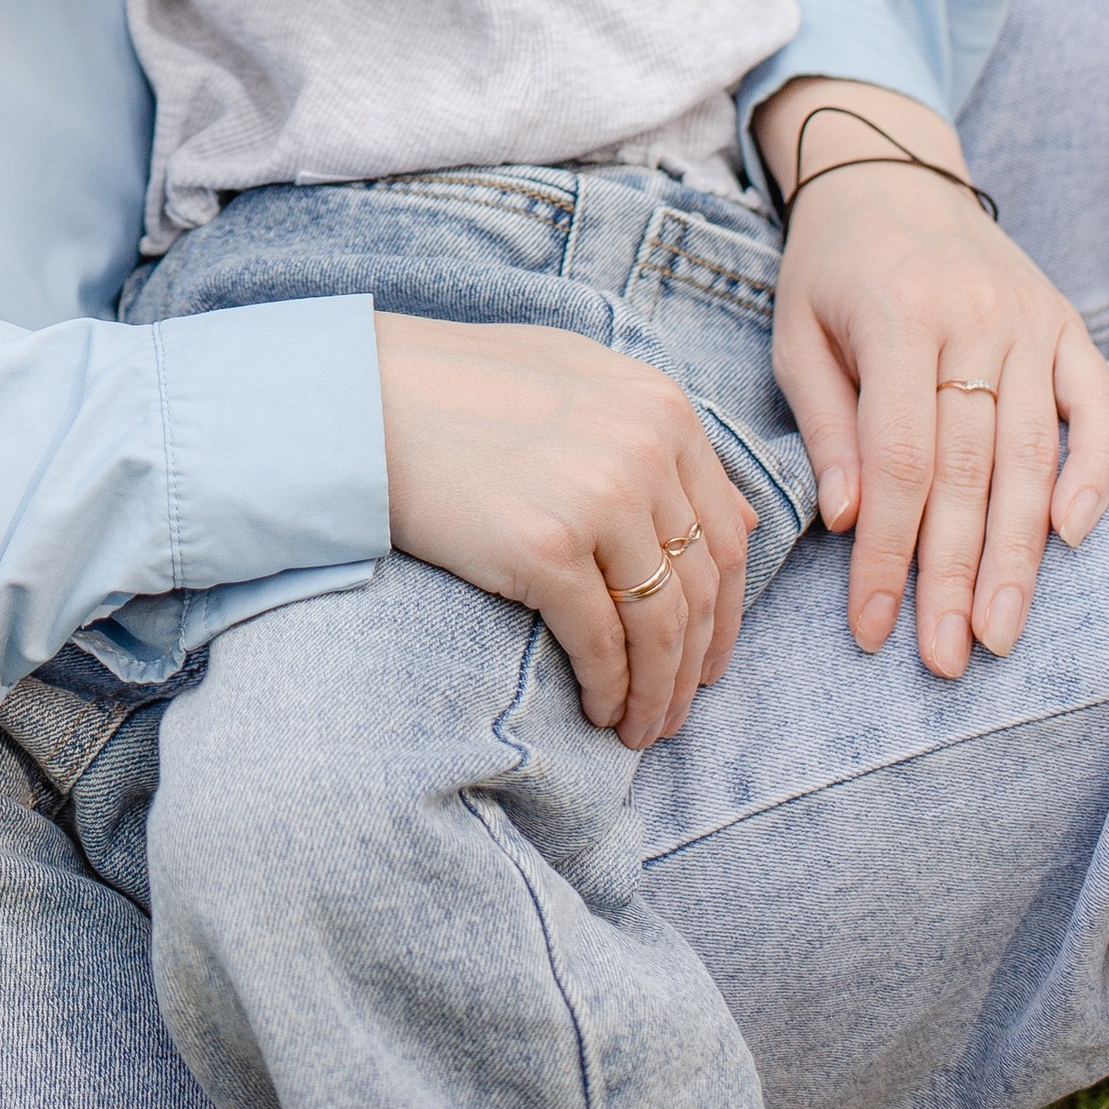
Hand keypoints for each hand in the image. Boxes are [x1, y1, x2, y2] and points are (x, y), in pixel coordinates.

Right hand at [374, 311, 755, 749]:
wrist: (363, 398)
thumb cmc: (462, 387)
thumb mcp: (580, 379)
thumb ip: (661, 438)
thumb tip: (745, 520)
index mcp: (661, 407)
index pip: (727, 534)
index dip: (726, 611)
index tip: (708, 657)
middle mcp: (644, 447)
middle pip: (700, 588)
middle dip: (694, 665)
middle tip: (675, 711)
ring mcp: (598, 497)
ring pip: (660, 627)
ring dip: (657, 693)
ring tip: (641, 728)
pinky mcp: (545, 548)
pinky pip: (601, 645)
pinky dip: (610, 691)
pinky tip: (599, 711)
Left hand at [756, 79, 1108, 676]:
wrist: (889, 173)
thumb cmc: (831, 266)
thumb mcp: (796, 330)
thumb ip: (826, 423)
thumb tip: (849, 521)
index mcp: (896, 316)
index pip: (897, 460)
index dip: (887, 552)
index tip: (872, 629)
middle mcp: (973, 318)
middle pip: (968, 470)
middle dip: (955, 576)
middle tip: (946, 659)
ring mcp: (1029, 320)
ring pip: (1031, 455)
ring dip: (1019, 555)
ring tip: (1001, 633)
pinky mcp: (1067, 324)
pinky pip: (1097, 406)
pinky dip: (1093, 472)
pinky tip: (1070, 537)